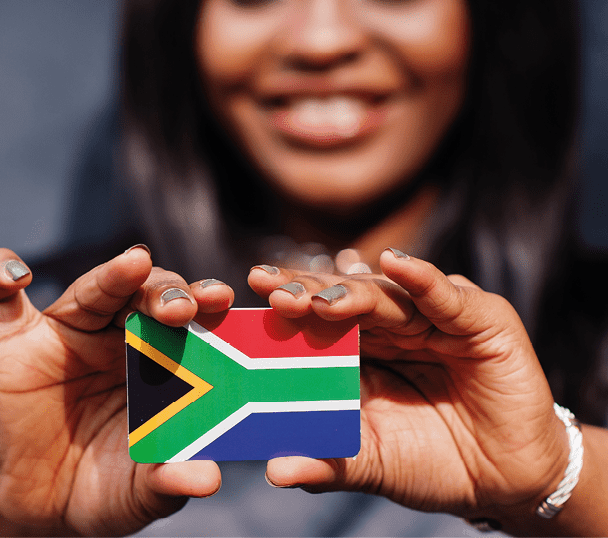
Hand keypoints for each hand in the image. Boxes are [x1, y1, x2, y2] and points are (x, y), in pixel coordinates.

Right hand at [0, 246, 227, 534]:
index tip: (224, 304)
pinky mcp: (13, 346)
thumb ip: (169, 483)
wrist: (41, 509)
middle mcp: (113, 338)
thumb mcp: (139, 493)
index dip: (204, 308)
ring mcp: (62, 336)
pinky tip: (13, 272)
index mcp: (157, 364)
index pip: (185, 325)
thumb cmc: (104, 489)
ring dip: (112, 275)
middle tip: (184, 306)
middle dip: (166, 292)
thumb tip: (209, 478)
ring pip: (90, 291)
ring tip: (135, 264)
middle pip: (142, 297)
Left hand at [250, 249, 568, 519]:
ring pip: (386, 297)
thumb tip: (275, 471)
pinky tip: (396, 264)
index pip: (311, 322)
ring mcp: (434, 318)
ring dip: (352, 293)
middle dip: (305, 294)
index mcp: (355, 351)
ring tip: (319, 298)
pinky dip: (422, 280)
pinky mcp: (481, 320)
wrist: (504, 481)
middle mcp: (389, 327)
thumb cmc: (431, 463)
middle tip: (271, 292)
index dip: (281, 311)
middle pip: (340, 300)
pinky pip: (446, 297)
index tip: (242, 304)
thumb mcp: (373, 464)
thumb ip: (328, 463)